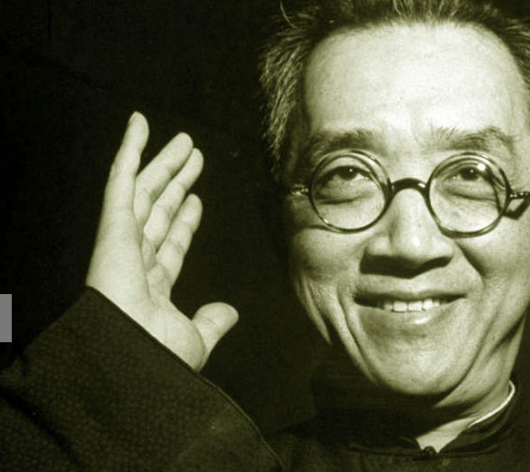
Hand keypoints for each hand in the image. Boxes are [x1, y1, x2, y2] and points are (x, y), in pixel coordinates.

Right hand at [86, 112, 237, 370]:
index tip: (196, 202)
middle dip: (177, 184)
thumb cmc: (156, 358)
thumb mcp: (194, 340)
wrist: (130, 359)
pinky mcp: (111, 225)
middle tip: (194, 158)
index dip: (184, 222)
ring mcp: (121, 241)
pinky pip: (121, 180)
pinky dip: (129, 150)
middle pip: (158, 210)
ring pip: (144, 191)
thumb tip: (230, 312)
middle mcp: (134, 261)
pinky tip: (140, 124)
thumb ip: (210, 322)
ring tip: (185, 141)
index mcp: (151, 287)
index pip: (170, 245)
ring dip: (163, 163)